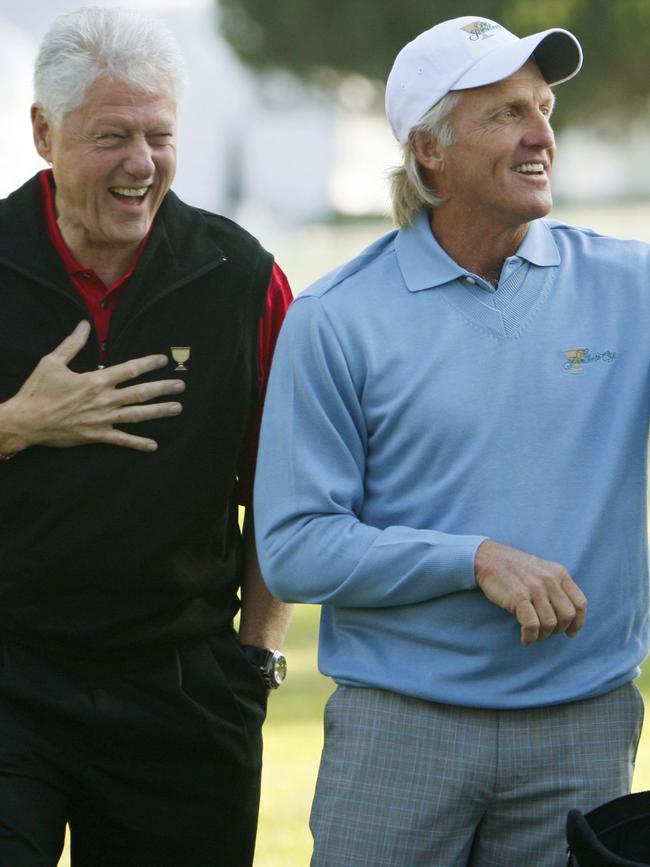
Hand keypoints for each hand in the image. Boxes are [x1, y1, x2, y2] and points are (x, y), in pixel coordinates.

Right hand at [2, 320, 184, 452]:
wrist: (26, 421)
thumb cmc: (38, 391)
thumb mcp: (52, 362)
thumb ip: (72, 344)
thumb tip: (84, 324)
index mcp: (96, 381)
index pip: (129, 370)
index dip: (148, 364)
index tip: (163, 360)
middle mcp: (104, 400)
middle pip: (141, 392)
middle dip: (163, 388)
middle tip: (181, 385)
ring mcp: (103, 419)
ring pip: (138, 415)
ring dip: (159, 411)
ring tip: (177, 407)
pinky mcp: (98, 435)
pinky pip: (123, 440)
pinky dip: (139, 443)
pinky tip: (154, 445)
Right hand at [474, 540, 586, 645]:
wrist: (488, 558)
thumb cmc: (514, 568)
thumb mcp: (542, 571)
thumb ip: (556, 587)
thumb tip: (567, 616)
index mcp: (559, 573)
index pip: (580, 603)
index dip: (578, 622)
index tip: (570, 633)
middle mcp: (550, 580)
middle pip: (567, 616)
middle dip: (558, 630)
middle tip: (546, 632)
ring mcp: (535, 588)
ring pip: (550, 623)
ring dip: (542, 635)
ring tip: (533, 635)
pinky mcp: (519, 597)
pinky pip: (532, 625)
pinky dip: (530, 637)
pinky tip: (525, 639)